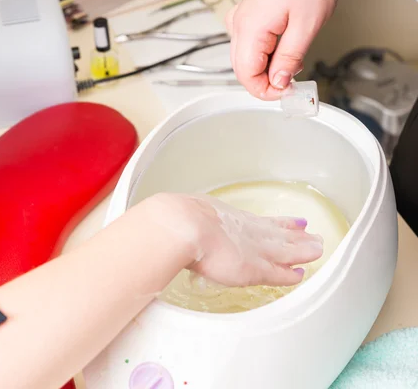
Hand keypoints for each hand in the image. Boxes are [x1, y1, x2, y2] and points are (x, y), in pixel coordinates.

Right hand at [146, 193, 323, 286]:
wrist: (183, 226)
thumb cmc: (179, 220)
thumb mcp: (189, 213)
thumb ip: (190, 218)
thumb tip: (172, 218)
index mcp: (233, 219)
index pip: (263, 222)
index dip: (280, 223)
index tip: (295, 222)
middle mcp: (248, 232)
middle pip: (280, 234)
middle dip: (297, 236)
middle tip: (313, 235)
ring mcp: (254, 250)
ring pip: (285, 251)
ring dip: (301, 251)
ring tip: (316, 249)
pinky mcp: (255, 269)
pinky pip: (278, 273)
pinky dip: (289, 275)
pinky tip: (300, 276)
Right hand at [225, 0, 337, 99]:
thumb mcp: (306, 25)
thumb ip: (289, 58)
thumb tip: (278, 83)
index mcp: (251, 29)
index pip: (246, 76)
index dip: (265, 92)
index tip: (285, 94)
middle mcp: (241, 25)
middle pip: (243, 70)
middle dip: (266, 82)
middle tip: (291, 84)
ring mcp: (242, 19)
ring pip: (245, 58)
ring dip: (266, 68)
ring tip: (291, 62)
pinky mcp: (249, 15)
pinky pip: (248, 43)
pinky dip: (263, 53)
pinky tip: (280, 49)